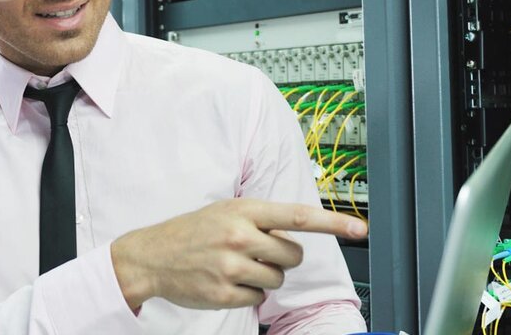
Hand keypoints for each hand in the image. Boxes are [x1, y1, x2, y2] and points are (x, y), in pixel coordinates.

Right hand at [110, 199, 367, 309]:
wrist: (151, 256)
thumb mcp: (226, 211)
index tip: (360, 229)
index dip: (334, 223)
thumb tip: (296, 237)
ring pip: (278, 279)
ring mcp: (232, 267)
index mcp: (244, 211)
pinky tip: (226, 282)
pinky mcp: (225, 294)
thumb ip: (261, 219)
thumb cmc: (193, 231)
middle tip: (257, 253)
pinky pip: (259, 299)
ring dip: (265, 277)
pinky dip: (248, 294)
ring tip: (236, 267)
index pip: (298, 216)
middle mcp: (240, 237)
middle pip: (294, 256)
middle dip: (282, 258)